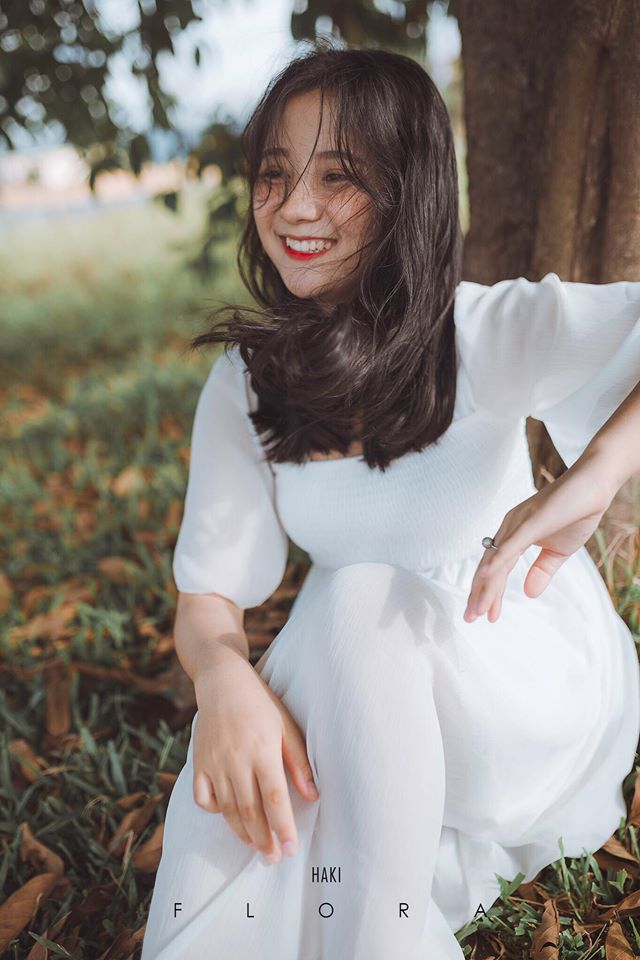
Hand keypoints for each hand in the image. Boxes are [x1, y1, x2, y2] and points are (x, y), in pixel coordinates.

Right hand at [192, 645, 319, 863]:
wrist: (222, 681)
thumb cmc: (260, 702)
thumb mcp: (287, 725)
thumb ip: (299, 762)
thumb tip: (313, 796)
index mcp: (262, 750)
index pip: (274, 798)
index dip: (283, 827)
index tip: (291, 850)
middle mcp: (236, 759)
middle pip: (250, 811)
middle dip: (264, 840)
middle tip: (274, 859)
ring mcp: (214, 762)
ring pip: (228, 809)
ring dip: (243, 833)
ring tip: (257, 848)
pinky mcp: (198, 762)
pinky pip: (204, 797)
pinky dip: (216, 812)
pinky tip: (230, 816)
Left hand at [463, 454, 616, 623]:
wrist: (594, 485)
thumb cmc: (576, 512)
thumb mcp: (558, 551)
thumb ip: (542, 571)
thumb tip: (529, 593)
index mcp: (515, 534)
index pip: (496, 568)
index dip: (489, 592)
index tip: (484, 614)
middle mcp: (510, 527)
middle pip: (489, 566)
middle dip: (479, 594)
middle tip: (470, 618)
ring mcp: (519, 522)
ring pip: (496, 559)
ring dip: (486, 586)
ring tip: (478, 609)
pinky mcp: (532, 520)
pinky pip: (511, 544)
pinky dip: (497, 560)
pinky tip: (486, 576)